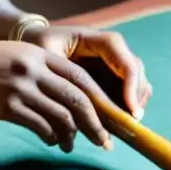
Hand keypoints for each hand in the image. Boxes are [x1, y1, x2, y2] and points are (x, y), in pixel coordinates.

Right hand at [0, 41, 113, 152]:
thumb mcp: (20, 57)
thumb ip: (46, 71)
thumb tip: (74, 100)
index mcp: (41, 55)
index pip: (81, 77)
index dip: (100, 99)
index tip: (111, 116)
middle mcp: (35, 70)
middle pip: (78, 99)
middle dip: (95, 123)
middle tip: (104, 141)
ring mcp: (22, 88)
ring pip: (62, 116)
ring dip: (72, 135)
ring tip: (71, 146)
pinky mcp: (9, 106)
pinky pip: (40, 126)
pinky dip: (51, 136)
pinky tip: (52, 142)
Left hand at [26, 25, 151, 120]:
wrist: (35, 41)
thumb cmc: (39, 46)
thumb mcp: (46, 58)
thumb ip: (61, 81)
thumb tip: (74, 119)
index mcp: (96, 40)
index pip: (124, 59)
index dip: (132, 84)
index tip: (131, 111)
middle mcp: (110, 50)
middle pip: (135, 72)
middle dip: (135, 99)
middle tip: (129, 125)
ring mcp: (112, 63)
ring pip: (135, 83)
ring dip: (132, 106)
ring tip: (121, 129)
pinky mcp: (109, 76)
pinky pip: (125, 93)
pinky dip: (123, 109)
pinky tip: (113, 127)